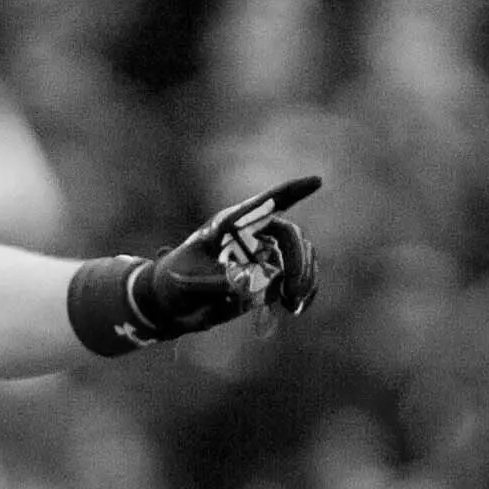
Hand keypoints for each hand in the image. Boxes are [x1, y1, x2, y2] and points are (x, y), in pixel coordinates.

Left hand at [134, 175, 321, 337]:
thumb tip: (261, 283)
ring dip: (304, 278)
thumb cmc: (175, 281)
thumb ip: (224, 280)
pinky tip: (298, 307)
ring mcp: (263, 254)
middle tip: (290, 291)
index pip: (265, 203)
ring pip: (301, 255)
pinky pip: (299, 275)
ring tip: (292, 304)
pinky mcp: (269, 275)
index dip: (292, 191)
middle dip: (298, 261)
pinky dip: (306, 289)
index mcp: (231, 224)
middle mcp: (252, 234)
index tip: (317, 181)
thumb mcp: (192, 280)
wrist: (170, 301)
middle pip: (289, 235)